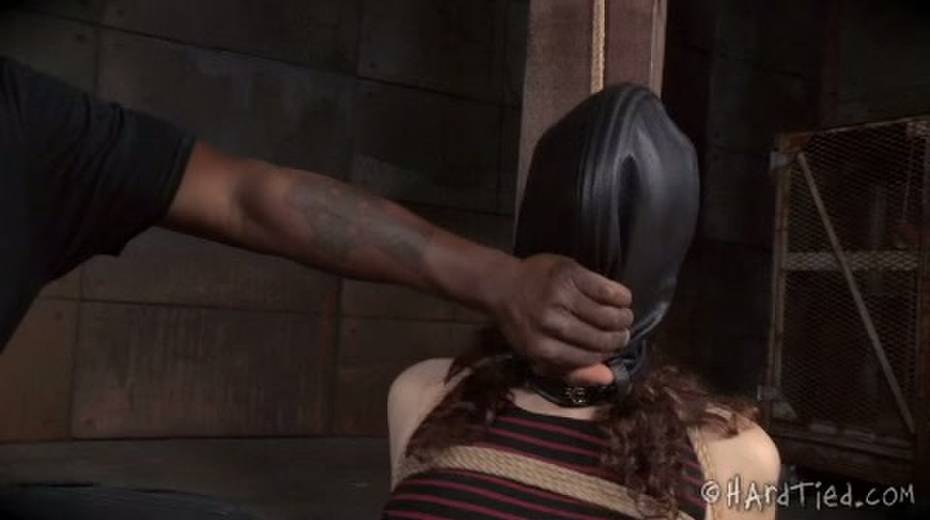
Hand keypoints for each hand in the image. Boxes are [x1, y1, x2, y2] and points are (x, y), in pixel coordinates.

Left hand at [490, 254, 633, 384]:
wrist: (503, 285)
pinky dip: (620, 296)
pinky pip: (605, 289)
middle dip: (618, 338)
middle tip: (623, 333)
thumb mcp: (540, 354)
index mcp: (541, 348)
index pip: (588, 357)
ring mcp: (560, 295)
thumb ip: (572, 371)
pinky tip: (623, 299)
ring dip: (622, 318)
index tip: (613, 349)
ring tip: (625, 317)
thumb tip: (609, 377)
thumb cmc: (524, 324)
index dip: (606, 354)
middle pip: (600, 337)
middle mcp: (550, 323)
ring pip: (606, 314)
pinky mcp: (569, 273)